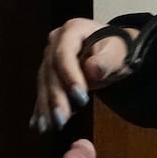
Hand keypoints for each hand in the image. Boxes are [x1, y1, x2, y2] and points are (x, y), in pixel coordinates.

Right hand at [31, 18, 136, 133]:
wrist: (111, 52)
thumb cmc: (116, 50)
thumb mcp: (118, 53)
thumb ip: (107, 61)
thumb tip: (92, 70)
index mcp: (72, 30)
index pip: (64, 53)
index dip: (69, 75)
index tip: (80, 97)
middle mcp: (55, 42)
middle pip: (51, 70)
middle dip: (56, 96)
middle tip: (62, 119)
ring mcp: (49, 58)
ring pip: (44, 83)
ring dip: (45, 106)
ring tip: (47, 127)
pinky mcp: (48, 74)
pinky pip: (43, 92)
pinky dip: (41, 109)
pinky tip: (38, 125)